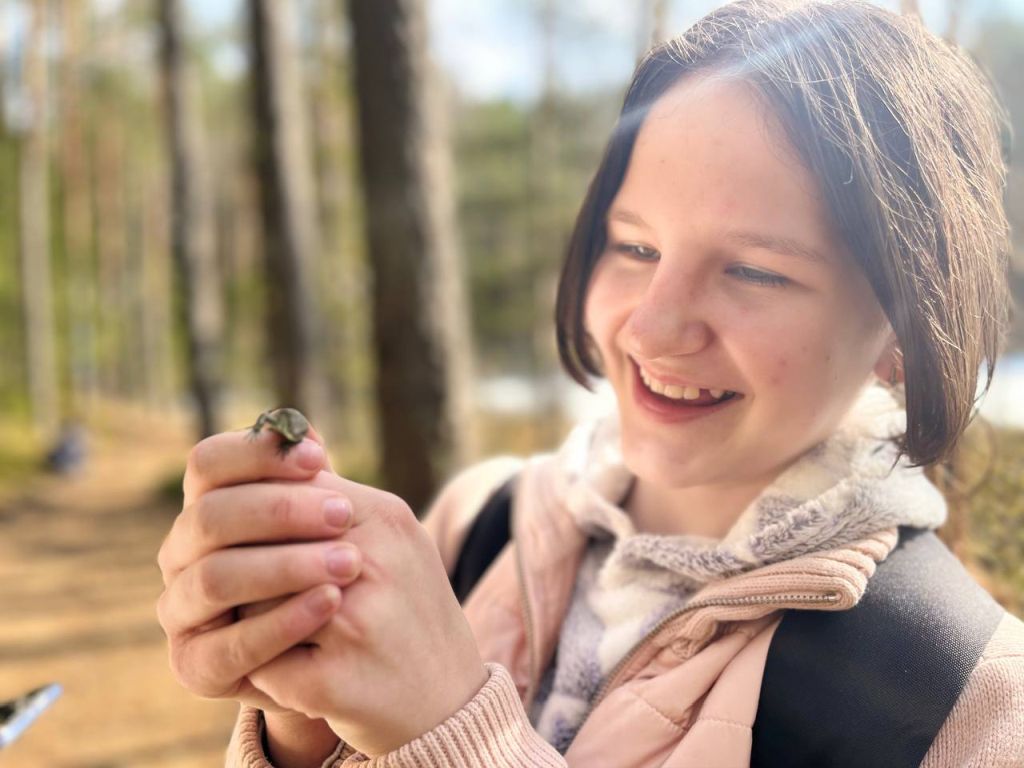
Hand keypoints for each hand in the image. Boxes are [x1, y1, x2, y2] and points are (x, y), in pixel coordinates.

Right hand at [156, 427, 363, 720]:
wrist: (342, 649)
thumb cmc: (327, 566)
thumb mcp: (322, 522)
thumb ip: (311, 481)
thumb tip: (307, 430)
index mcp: (205, 506)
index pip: (207, 463)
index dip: (257, 454)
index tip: (319, 458)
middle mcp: (182, 554)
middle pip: (210, 516)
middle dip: (280, 510)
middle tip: (344, 514)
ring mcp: (182, 610)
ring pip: (216, 577)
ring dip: (286, 565)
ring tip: (349, 563)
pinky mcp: (196, 665)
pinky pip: (230, 645)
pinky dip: (283, 621)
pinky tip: (331, 603)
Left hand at [244, 478, 488, 756]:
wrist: (450, 702)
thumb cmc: (408, 612)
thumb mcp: (392, 540)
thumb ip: (338, 493)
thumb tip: (291, 436)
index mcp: (386, 519)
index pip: (291, 492)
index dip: (259, 517)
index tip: (254, 540)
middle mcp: (374, 564)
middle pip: (263, 546)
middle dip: (248, 570)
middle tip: (254, 592)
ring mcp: (355, 624)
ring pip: (252, 605)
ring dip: (251, 621)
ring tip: (275, 634)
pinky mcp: (333, 682)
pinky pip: (261, 664)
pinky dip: (266, 673)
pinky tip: (292, 675)